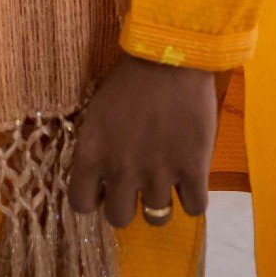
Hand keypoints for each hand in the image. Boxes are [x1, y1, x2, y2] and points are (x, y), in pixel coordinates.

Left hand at [68, 53, 216, 227]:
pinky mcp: (193, 171)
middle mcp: (121, 171)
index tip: (104, 189)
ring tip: (166, 180)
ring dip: (161, 201)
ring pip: (157, 218)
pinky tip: (191, 179)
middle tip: (137, 185)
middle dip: (127, 205)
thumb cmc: (129, 78)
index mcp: (92, 153)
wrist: (169, 57)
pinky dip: (193, 198)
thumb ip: (98, 147)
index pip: (80, 204)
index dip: (93, 200)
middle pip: (119, 219)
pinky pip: (195, 209)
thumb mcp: (98, 112)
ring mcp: (158, 174)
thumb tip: (100, 174)